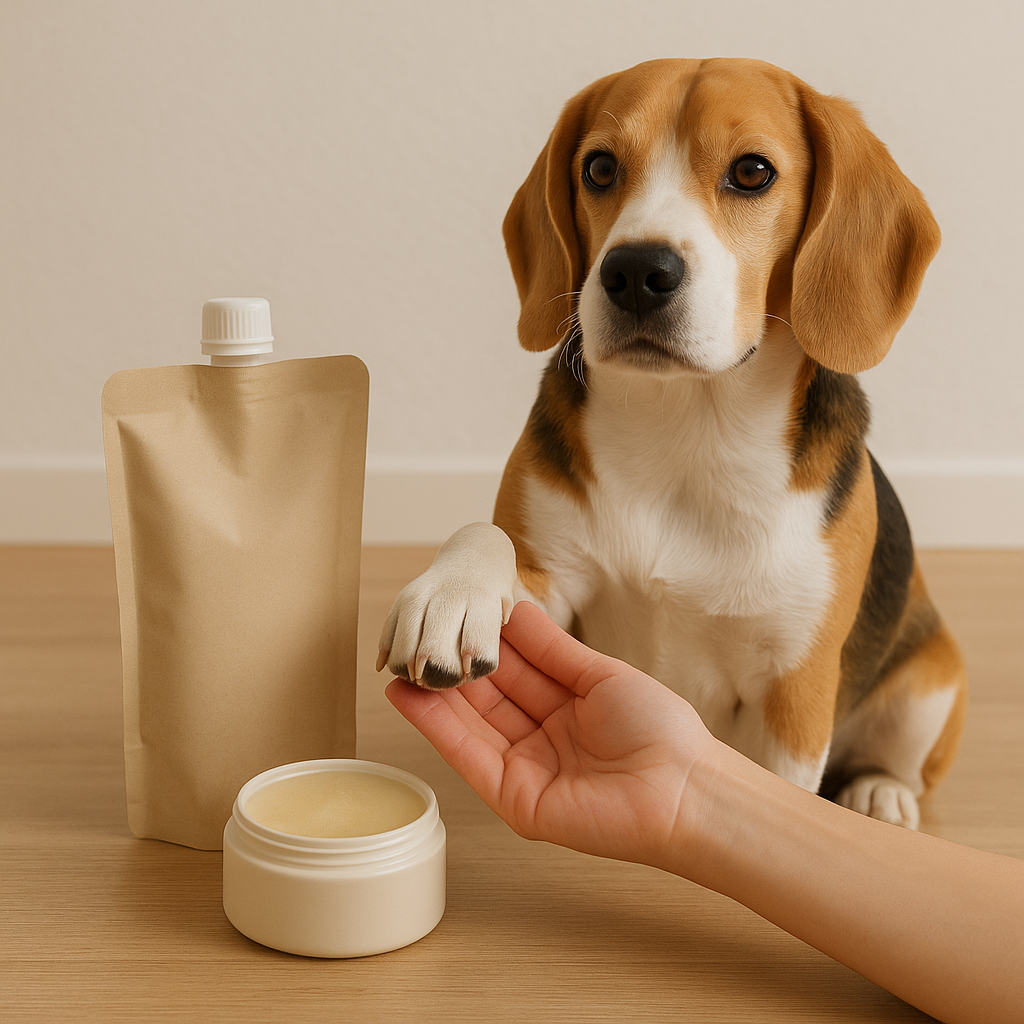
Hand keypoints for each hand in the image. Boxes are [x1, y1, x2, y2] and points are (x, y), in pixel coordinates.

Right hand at [386, 601, 719, 869]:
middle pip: (487, 696)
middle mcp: (541, 738)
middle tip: (416, 636)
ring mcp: (525, 769)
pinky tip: (410, 696)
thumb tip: (515, 610)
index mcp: (566, 708)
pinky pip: (470, 756)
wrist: (684, 787)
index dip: (483, 646)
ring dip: (432, 694)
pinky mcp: (513, 798)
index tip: (453, 615)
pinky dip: (436, 727)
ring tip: (399, 661)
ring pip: (470, 724)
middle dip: (451, 667)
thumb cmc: (658, 729)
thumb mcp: (600, 675)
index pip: (514, 671)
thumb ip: (552, 649)